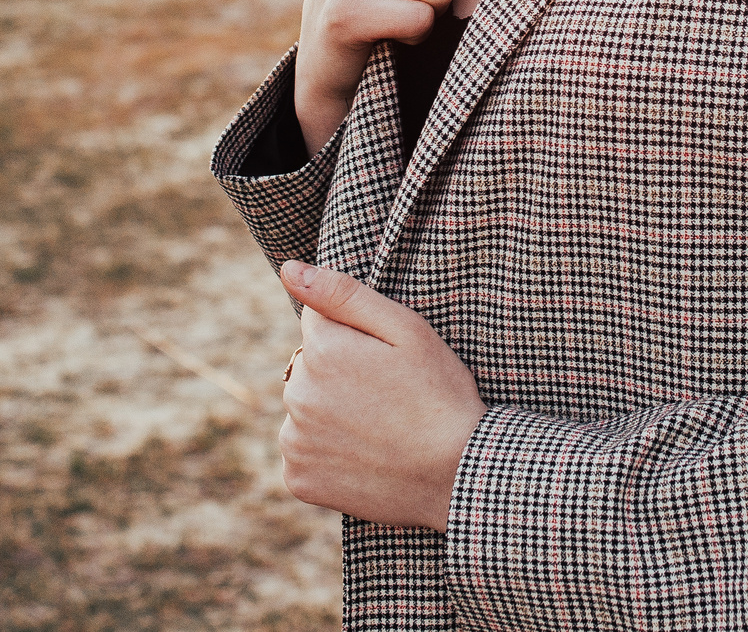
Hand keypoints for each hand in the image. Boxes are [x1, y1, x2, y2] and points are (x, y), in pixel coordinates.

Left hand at [279, 260, 487, 529]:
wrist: (457, 475)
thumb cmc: (440, 395)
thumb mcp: (406, 329)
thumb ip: (343, 293)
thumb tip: (290, 269)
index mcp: (321, 349)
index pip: (318, 323)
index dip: (355, 337)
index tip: (384, 362)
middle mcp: (297, 393)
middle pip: (308, 367)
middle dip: (339, 373)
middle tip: (388, 397)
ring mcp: (295, 440)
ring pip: (304, 409)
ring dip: (329, 413)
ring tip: (379, 428)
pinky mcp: (299, 479)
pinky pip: (303, 452)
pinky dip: (326, 453)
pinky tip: (365, 455)